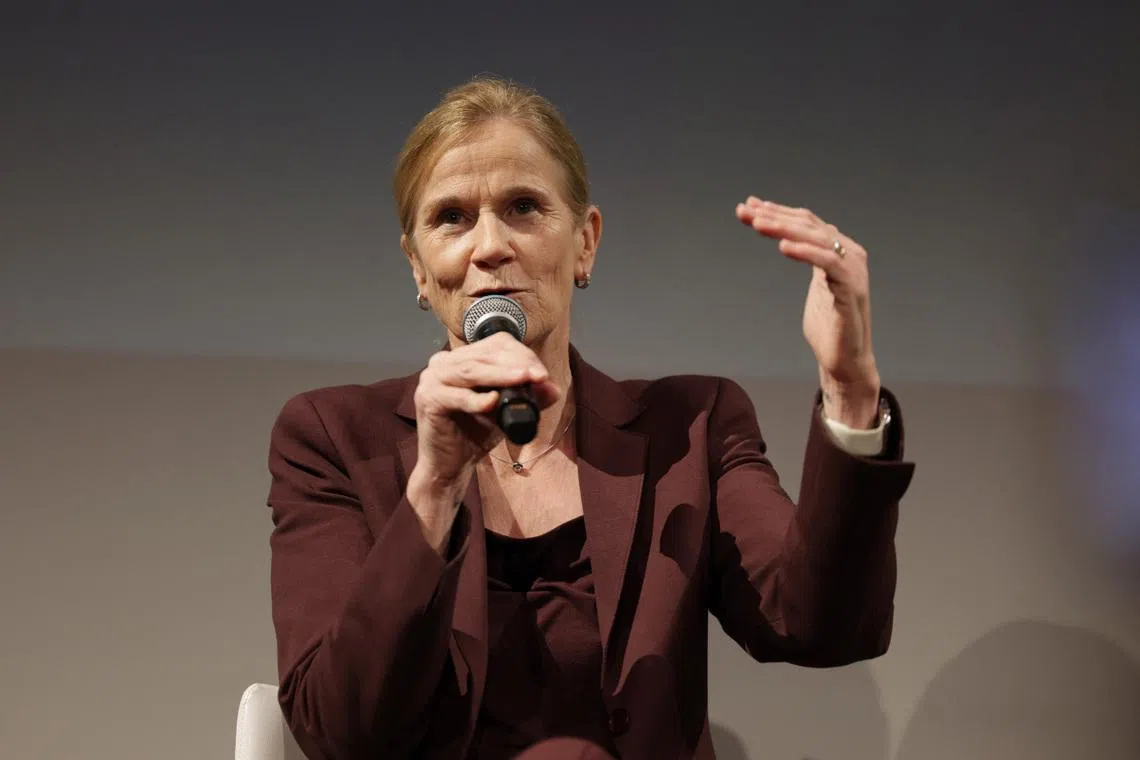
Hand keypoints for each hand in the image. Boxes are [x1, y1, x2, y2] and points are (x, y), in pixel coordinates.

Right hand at [407, 332, 561, 548]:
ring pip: (471, 371)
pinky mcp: (428, 400)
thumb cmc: (474, 433)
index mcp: (459, 359)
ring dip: (501, 375)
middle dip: (516, 364)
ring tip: (525, 379)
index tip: (542, 373)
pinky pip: (457, 396)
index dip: (521, 354)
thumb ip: (528, 397)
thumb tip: (553, 388)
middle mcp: (441, 363)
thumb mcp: (506, 411)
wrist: (448, 465)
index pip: (494, 344)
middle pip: (484, 355)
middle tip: (540, 377)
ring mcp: (431, 380)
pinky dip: (477, 399)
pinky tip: (493, 402)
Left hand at [735, 196, 880, 426]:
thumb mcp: (813, 283)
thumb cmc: (828, 325)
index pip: (805, 222)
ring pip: (817, 238)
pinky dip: (806, 252)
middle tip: (745, 210)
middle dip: (774, 216)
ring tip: (758, 223)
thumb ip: (804, 258)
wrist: (845, 360)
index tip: (747, 206)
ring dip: (784, 229)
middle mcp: (850, 253)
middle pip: (808, 225)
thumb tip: (785, 240)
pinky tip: (783, 248)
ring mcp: (853, 270)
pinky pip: (829, 263)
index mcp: (839, 249)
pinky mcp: (852, 290)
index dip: (777, 211)